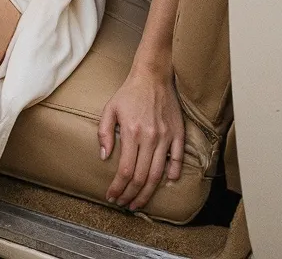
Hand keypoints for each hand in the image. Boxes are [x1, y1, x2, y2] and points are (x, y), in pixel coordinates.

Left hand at [97, 66, 184, 210]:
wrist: (153, 75)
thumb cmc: (129, 93)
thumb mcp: (110, 108)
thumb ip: (104, 132)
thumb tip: (104, 156)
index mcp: (132, 132)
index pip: (124, 170)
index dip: (118, 187)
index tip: (112, 197)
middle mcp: (150, 137)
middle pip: (140, 177)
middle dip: (130, 195)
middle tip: (124, 204)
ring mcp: (166, 137)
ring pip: (157, 174)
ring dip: (147, 192)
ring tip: (138, 202)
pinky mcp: (178, 134)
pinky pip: (178, 159)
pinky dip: (173, 173)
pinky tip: (166, 183)